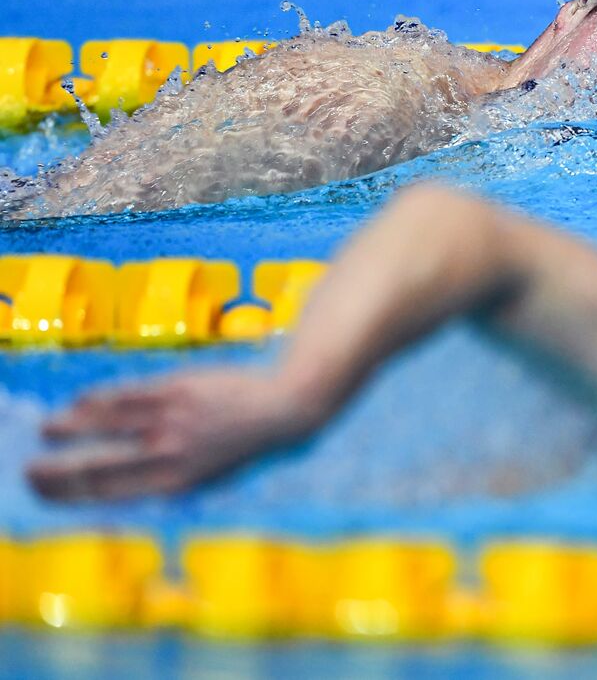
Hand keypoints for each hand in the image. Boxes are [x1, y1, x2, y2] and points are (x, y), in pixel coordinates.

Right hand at [26, 368, 316, 501]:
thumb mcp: (208, 476)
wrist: (281, 408)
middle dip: (55, 471)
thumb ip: (167, 481)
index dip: (68, 494)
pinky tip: (81, 401)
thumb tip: (125, 488)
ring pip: (102, 425)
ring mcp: (169, 421)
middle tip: (28, 470)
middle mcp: (168, 455)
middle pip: (96, 467)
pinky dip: (96, 399)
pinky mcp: (175, 389)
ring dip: (68, 427)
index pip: (109, 494)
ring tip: (47, 429)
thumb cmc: (243, 444)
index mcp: (175, 484)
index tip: (42, 492)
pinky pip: (124, 396)